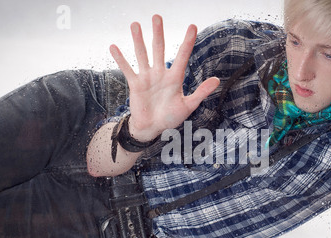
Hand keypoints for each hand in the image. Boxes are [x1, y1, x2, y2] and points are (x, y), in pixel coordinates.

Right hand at [109, 15, 219, 141]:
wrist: (153, 128)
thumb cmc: (171, 117)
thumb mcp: (188, 106)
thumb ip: (201, 92)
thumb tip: (217, 80)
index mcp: (175, 78)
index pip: (182, 56)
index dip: (188, 42)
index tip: (192, 26)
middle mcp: (160, 73)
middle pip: (159, 49)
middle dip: (158, 33)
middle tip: (157, 16)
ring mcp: (147, 77)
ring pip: (142, 55)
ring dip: (138, 40)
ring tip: (135, 25)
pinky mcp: (135, 84)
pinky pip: (127, 70)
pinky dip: (120, 59)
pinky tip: (114, 47)